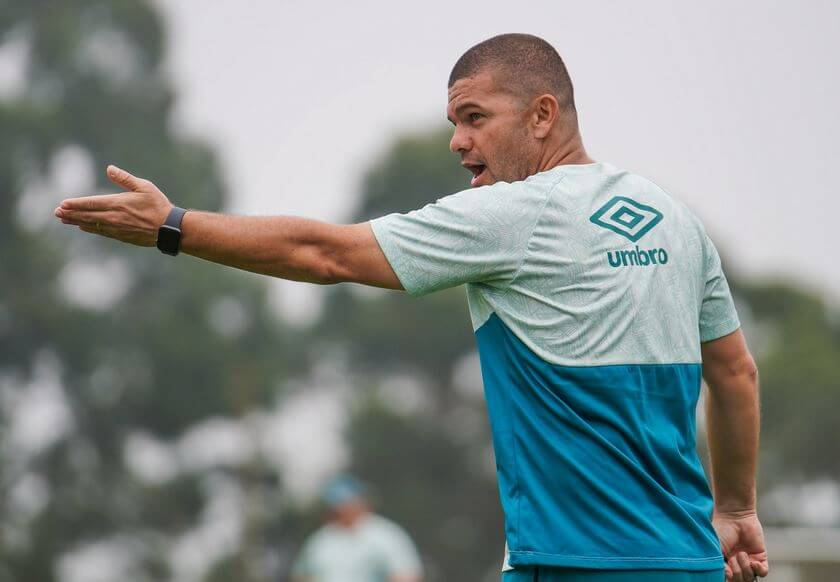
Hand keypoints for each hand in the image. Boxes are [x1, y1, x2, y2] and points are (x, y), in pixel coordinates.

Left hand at [55, 165, 172, 245]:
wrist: (168, 228)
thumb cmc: (158, 205)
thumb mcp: (144, 187)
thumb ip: (125, 178)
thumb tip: (109, 168)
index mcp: (118, 203)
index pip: (91, 203)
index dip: (76, 204)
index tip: (62, 204)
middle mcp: (114, 217)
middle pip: (87, 216)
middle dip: (71, 214)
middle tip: (57, 213)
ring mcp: (117, 228)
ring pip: (92, 225)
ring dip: (77, 222)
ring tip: (65, 220)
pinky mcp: (122, 236)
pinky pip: (102, 232)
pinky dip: (90, 229)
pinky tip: (84, 227)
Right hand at [713, 509, 768, 581]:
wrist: (733, 515)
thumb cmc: (720, 529)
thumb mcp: (716, 548)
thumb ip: (719, 564)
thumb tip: (727, 577)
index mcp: (724, 563)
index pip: (729, 579)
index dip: (729, 578)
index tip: (726, 569)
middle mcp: (736, 564)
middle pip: (740, 581)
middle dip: (736, 573)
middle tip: (732, 559)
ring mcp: (748, 560)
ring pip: (750, 578)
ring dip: (745, 568)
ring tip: (741, 554)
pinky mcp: (760, 556)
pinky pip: (763, 572)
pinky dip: (759, 570)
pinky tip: (753, 562)